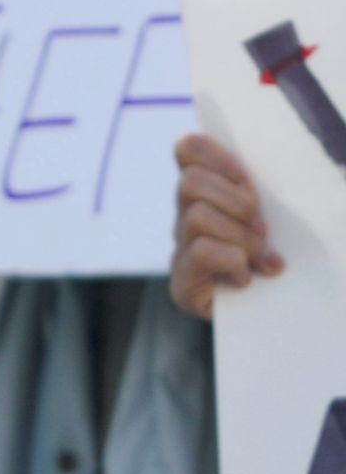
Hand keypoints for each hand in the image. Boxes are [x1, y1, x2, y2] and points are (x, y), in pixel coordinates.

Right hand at [173, 131, 280, 319]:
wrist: (289, 324)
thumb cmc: (293, 262)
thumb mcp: (287, 218)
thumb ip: (273, 190)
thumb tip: (279, 156)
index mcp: (209, 192)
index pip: (189, 149)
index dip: (218, 157)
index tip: (250, 181)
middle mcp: (185, 216)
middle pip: (191, 182)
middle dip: (237, 204)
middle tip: (262, 229)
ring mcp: (180, 250)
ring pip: (197, 216)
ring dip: (241, 238)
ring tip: (262, 259)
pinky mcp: (181, 285)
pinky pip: (200, 251)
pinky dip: (232, 263)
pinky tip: (246, 279)